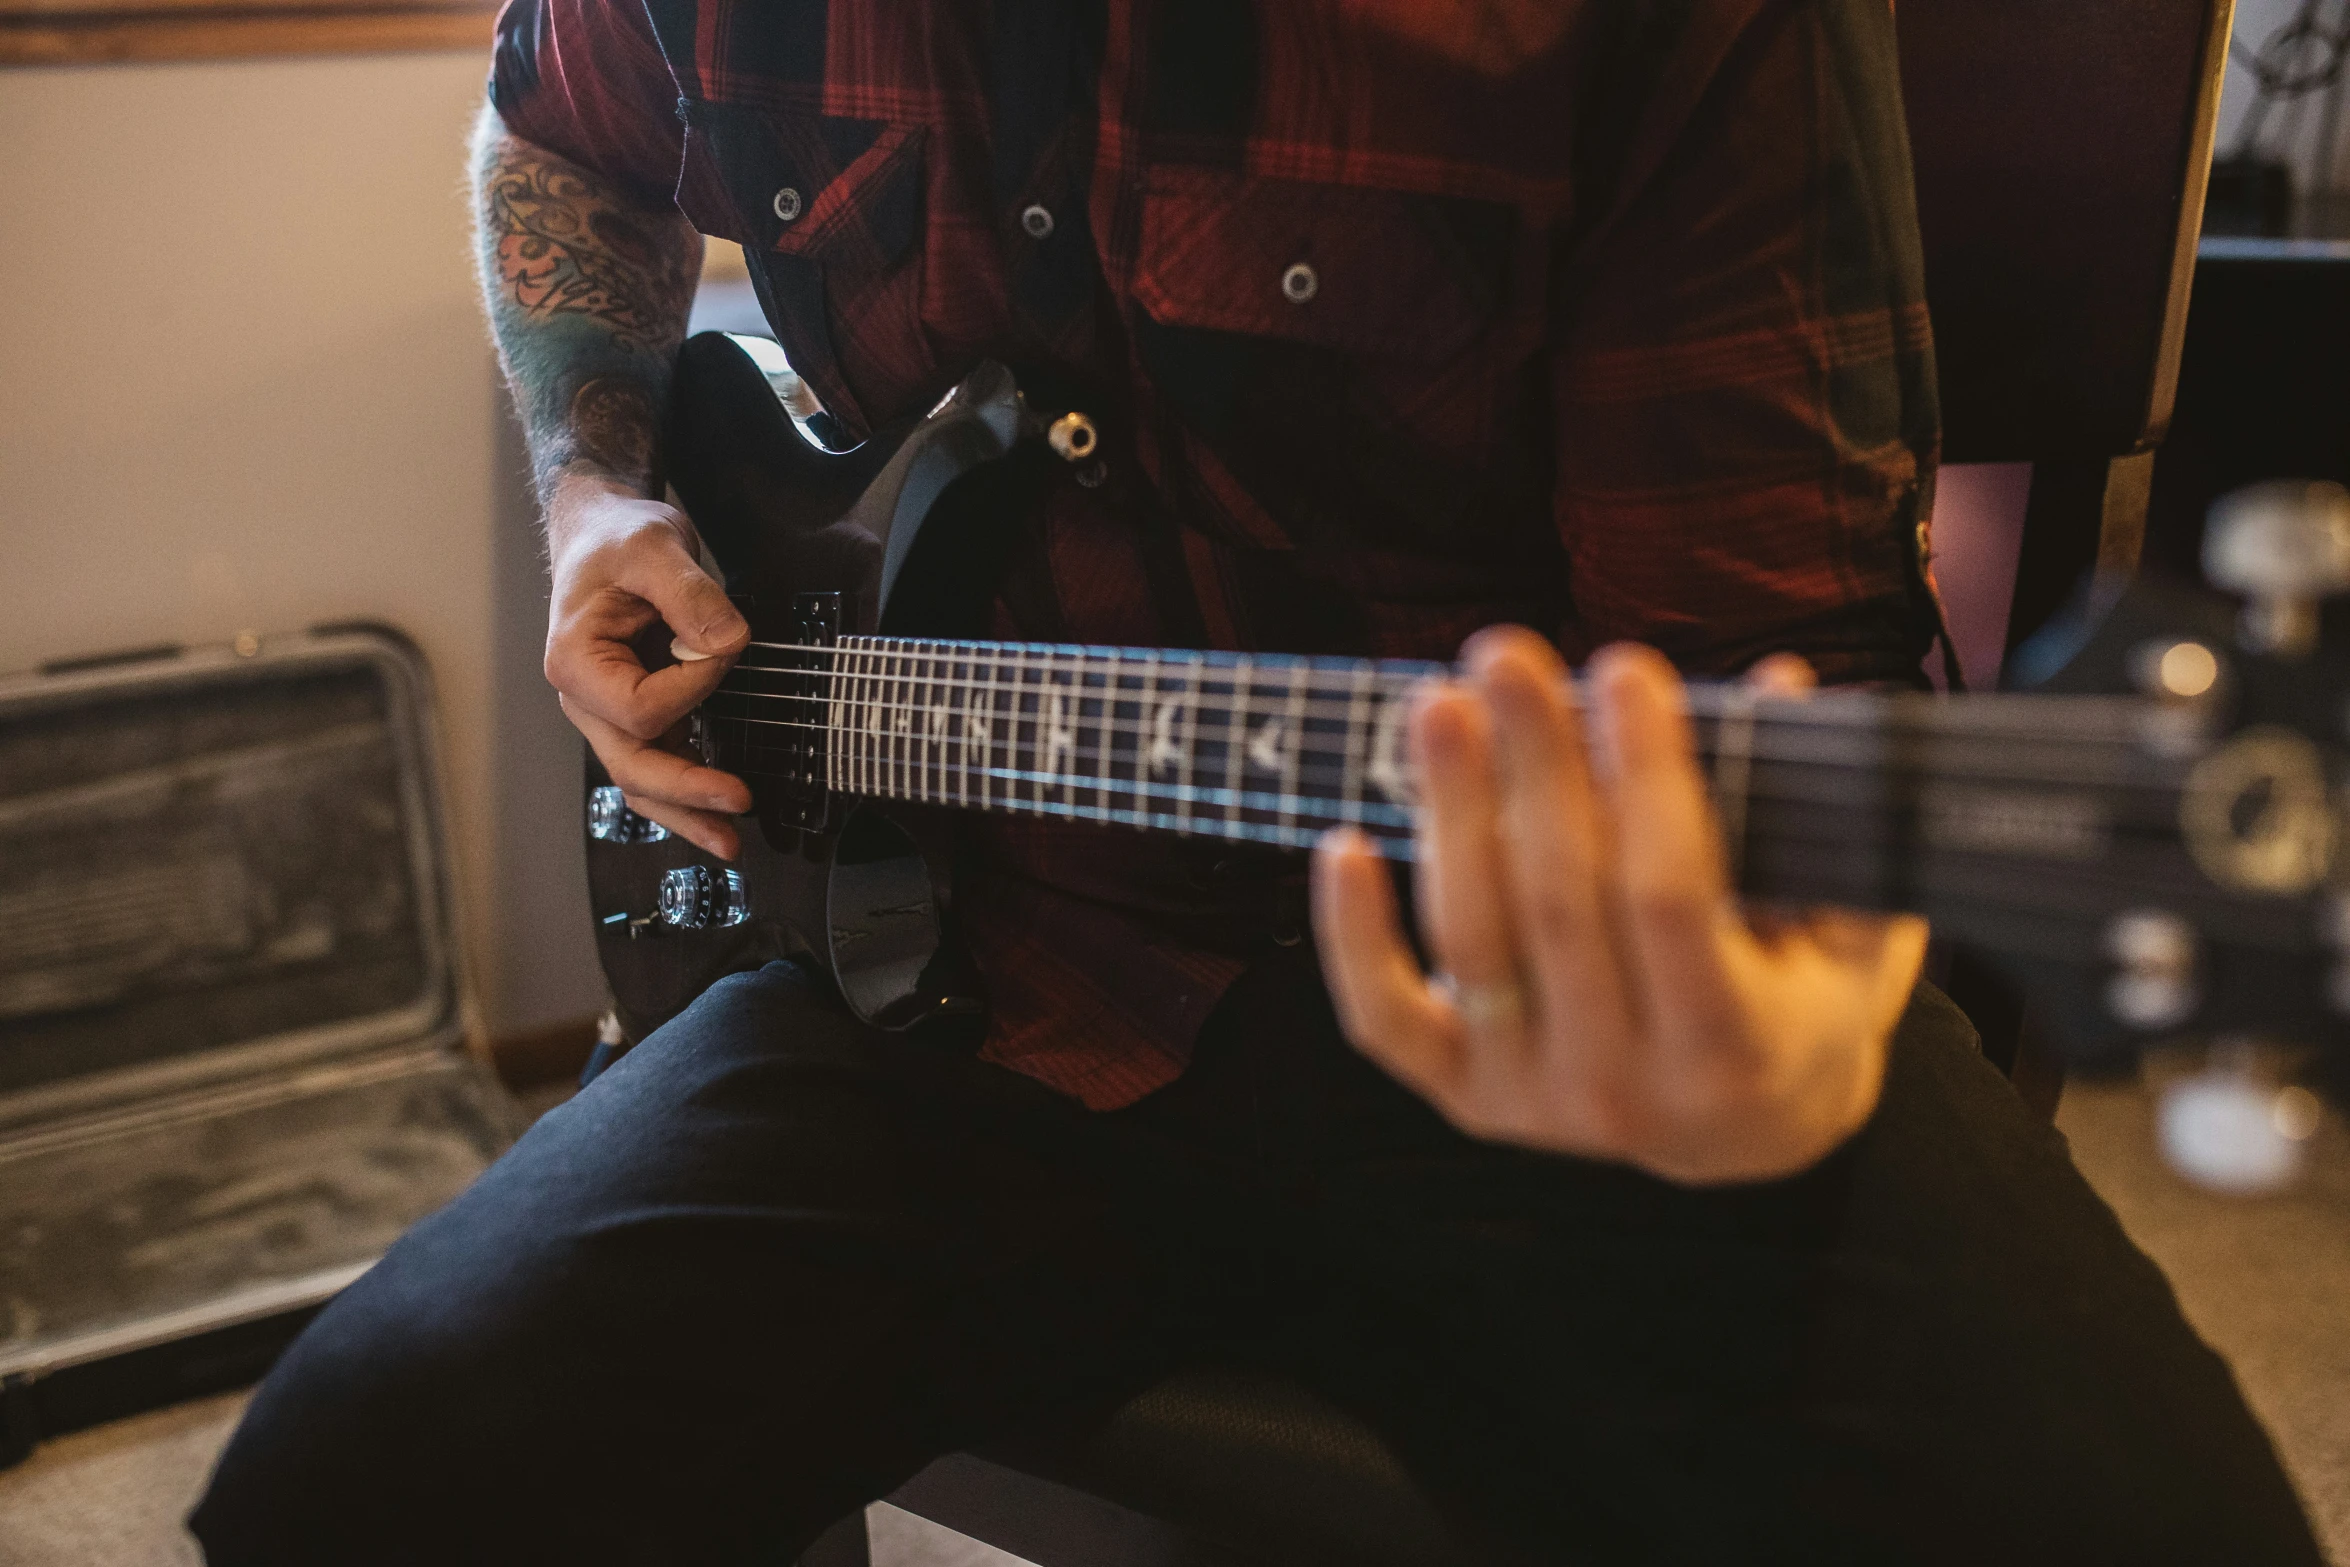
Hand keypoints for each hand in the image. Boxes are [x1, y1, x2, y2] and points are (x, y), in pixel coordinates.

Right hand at [544, 473, 752, 857]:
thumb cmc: (617, 538)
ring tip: (732, 843)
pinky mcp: (636, 713)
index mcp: (575, 662)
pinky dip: (686, 793)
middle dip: (686, 791)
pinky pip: (657, 763)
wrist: (604, 532)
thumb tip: (727, 643)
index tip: (723, 647)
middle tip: (739, 803)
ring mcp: (607, 712)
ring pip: (641, 779)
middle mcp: (584, 698)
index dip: (692, 687)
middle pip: (632, 764)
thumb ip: (690, 594)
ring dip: (686, 813)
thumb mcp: (654, 547)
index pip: (640, 706)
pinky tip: (718, 815)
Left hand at [1311, 628, 1928, 1184]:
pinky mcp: (1466, 1096)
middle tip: (1506, 654)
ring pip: (1473, 939)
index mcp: (1735, 1048)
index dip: (1644, 777)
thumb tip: (1778, 683)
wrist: (1748, 1132)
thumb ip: (1821, 817)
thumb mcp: (1844, 923)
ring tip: (1440, 705)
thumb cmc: (1800, 999)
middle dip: (1532, 764)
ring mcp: (1536, 1099)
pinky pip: (1385, 1019)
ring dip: (1449, 811)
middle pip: (1558, 901)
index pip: (1671, 894)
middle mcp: (1627, 1086)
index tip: (1626, 668)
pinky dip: (1352, 937)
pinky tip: (1342, 844)